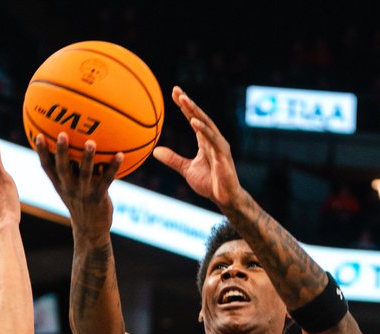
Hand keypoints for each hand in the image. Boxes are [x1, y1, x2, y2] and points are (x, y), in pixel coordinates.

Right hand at [33, 132, 119, 240]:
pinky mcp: (98, 198)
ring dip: (87, 158)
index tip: (39, 136)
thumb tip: (74, 143)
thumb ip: (70, 170)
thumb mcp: (70, 189)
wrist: (90, 230)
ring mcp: (84, 194)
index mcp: (60, 185)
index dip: (42, 152)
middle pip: (63, 168)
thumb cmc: (81, 204)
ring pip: (84, 174)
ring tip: (90, 142)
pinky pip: (106, 180)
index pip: (47, 168)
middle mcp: (69, 188)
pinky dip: (113, 167)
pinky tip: (120, 155)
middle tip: (62, 134)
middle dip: (61, 151)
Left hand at [152, 88, 242, 209]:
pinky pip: (212, 139)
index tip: (174, 93)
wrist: (225, 197)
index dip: (184, 106)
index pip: (193, 119)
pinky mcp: (223, 154)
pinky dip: (203, 129)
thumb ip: (172, 159)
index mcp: (205, 140)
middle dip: (188, 103)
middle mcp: (213, 138)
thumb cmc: (209, 183)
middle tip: (176, 90)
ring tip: (183, 100)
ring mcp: (219, 145)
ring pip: (206, 124)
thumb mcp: (186, 169)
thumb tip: (155, 151)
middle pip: (199, 116)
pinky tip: (194, 121)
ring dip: (194, 111)